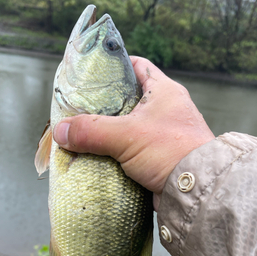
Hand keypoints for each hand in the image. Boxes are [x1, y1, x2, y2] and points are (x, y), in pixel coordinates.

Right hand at [53, 56, 214, 209]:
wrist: (196, 190)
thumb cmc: (170, 151)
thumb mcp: (126, 136)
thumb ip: (91, 131)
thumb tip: (61, 131)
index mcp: (164, 91)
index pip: (137, 66)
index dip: (115, 65)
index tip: (92, 72)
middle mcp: (166, 109)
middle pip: (128, 99)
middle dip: (104, 105)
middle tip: (80, 108)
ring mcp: (164, 134)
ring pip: (129, 127)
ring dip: (109, 132)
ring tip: (84, 134)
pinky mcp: (160, 157)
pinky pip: (132, 149)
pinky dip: (116, 152)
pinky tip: (98, 157)